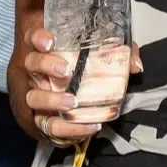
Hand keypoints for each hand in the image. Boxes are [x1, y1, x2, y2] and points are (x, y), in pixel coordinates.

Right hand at [22, 28, 141, 144]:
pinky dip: (69, 129)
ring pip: (33, 98)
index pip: (34, 38)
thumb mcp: (103, 58)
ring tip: (72, 102)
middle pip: (32, 64)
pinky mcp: (43, 121)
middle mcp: (37, 73)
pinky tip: (90, 126)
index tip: (51, 41)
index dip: (38, 38)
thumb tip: (135, 65)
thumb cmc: (85, 71)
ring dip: (51, 100)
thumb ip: (120, 54)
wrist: (71, 102)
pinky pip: (49, 127)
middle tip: (65, 70)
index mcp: (47, 52)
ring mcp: (37, 97)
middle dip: (45, 65)